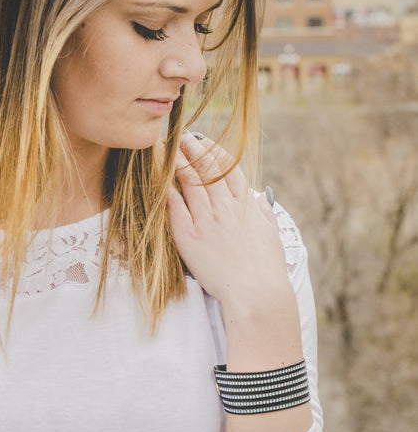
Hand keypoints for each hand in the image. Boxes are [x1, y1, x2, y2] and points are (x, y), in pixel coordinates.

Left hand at [167, 133, 289, 312]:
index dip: (215, 151)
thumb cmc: (267, 269)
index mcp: (246, 206)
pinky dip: (167, 189)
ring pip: (191, 182)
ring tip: (169, 149)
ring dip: (179, 162)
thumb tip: (261, 195)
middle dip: (194, 149)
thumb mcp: (271, 234)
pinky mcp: (190, 238)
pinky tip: (159, 177)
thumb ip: (264, 211)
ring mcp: (207, 221)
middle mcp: (226, 208)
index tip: (205, 141)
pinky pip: (175, 207)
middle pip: (208, 169)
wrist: (256, 294)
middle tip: (183, 136)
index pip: (229, 169)